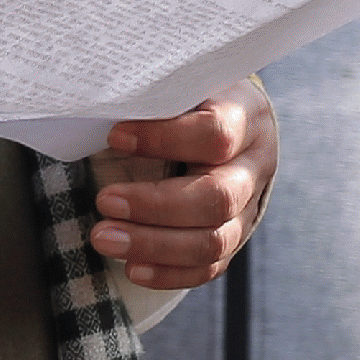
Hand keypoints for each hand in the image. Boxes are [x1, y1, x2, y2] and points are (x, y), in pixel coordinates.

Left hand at [88, 78, 276, 289]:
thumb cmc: (192, 101)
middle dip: (155, 205)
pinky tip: (132, 267)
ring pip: (214, 241)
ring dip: (154, 245)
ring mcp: (250, 208)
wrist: (230, 124)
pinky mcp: (236, 238)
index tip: (114, 136)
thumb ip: (156, 95)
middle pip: (217, 197)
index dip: (164, 139)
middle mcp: (255, 166)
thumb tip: (104, 108)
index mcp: (246, 116)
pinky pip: (210, 268)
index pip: (215, 134)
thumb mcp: (182, 86)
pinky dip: (169, 273)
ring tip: (104, 238)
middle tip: (104, 201)